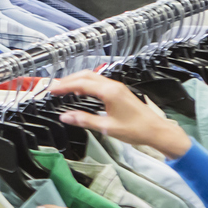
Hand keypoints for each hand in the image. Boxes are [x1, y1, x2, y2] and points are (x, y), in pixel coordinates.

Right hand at [50, 71, 194, 159]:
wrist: (156, 131)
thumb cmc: (135, 130)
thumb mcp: (106, 127)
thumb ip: (84, 120)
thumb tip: (65, 116)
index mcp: (109, 92)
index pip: (82, 84)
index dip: (65, 86)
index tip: (52, 90)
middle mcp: (113, 86)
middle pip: (86, 76)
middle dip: (69, 80)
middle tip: (54, 87)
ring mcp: (117, 87)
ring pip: (93, 77)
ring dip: (77, 80)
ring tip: (64, 88)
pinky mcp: (119, 92)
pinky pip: (99, 83)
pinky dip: (86, 84)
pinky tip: (81, 91)